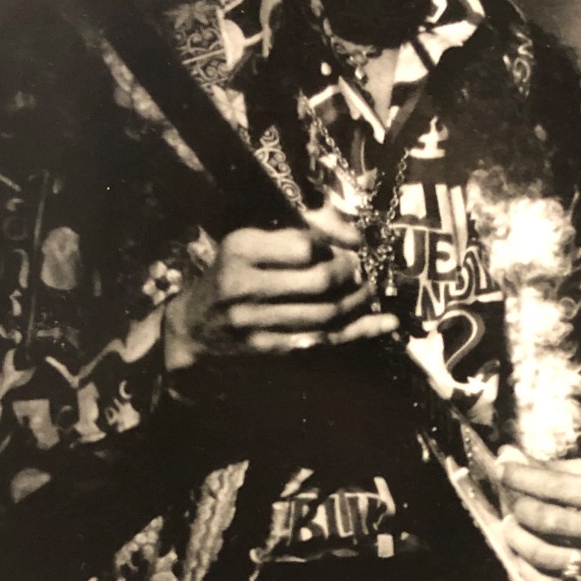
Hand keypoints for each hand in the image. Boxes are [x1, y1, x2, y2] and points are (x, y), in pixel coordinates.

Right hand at [163, 207, 398, 372]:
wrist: (195, 324)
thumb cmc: (231, 272)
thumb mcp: (250, 241)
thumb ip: (296, 231)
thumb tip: (352, 231)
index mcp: (241, 249)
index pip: (306, 244)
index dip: (339, 242)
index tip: (355, 242)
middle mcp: (244, 285)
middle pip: (319, 280)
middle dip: (351, 273)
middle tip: (361, 268)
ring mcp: (255, 322)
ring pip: (327, 313)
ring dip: (359, 301)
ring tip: (369, 289)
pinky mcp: (268, 350)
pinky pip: (325, 340)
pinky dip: (360, 331)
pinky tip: (385, 323)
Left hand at [499, 452, 580, 580]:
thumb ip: (555, 471)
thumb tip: (509, 456)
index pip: (558, 485)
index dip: (523, 476)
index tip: (503, 469)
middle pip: (548, 520)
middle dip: (520, 510)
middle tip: (512, 506)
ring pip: (545, 556)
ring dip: (517, 542)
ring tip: (512, 530)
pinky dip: (527, 573)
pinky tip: (521, 560)